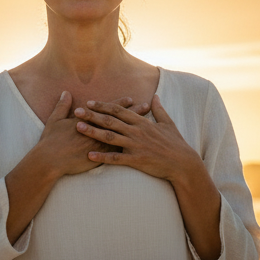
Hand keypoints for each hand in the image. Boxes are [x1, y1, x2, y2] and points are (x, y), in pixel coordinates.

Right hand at [35, 91, 149, 178]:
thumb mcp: (55, 120)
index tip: (131, 98)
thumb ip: (62, 106)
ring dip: (135, 130)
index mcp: (87, 120)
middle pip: (119, 120)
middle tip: (147, 107)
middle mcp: (96, 131)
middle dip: (134, 113)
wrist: (50, 161)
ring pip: (122, 135)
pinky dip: (128, 149)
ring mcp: (99, 144)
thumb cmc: (51, 141)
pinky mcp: (99, 157)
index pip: (107, 110)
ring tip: (149, 127)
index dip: (120, 104)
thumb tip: (66, 92)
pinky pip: (117, 153)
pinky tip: (139, 148)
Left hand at [75, 95, 222, 259]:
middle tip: (76, 111)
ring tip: (78, 128)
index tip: (90, 102)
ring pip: (110, 137)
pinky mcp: (136, 160)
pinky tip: (89, 156)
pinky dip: (102, 157)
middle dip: (92, 115)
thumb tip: (155, 96)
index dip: (104, 105)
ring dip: (93, 132)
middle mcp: (137, 132)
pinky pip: (116, 158)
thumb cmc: (176, 144)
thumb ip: (159, 109)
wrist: (183, 163)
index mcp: (142, 122)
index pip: (119, 110)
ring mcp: (136, 145)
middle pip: (110, 120)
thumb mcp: (168, 123)